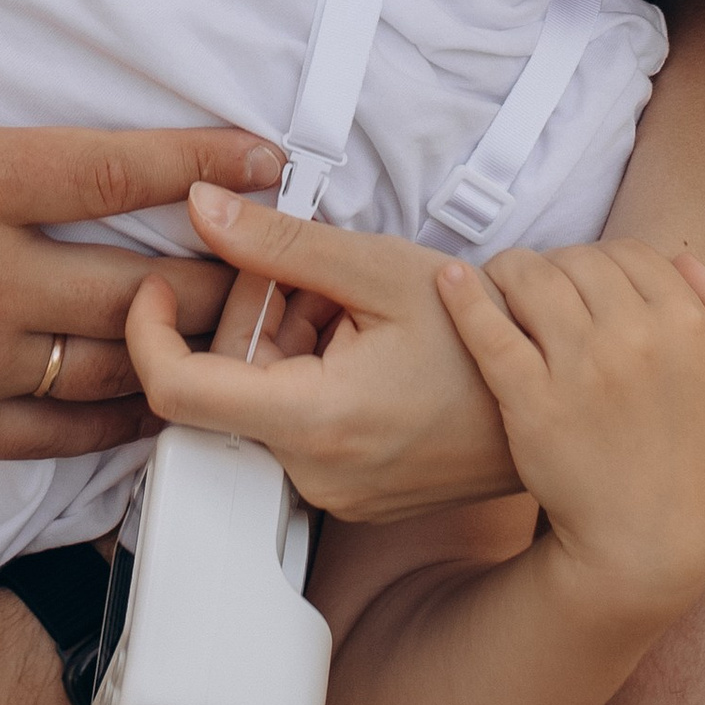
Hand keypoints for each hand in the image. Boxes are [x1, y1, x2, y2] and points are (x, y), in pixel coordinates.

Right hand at [0, 0, 277, 453]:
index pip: (115, 171)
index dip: (207, 161)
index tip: (271, 155)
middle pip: (143, 285)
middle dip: (222, 274)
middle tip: (273, 260)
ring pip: (114, 370)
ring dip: (182, 353)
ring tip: (235, 337)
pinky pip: (55, 439)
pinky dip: (116, 426)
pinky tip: (152, 410)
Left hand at [125, 182, 522, 519]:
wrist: (555, 399)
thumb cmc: (484, 335)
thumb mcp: (380, 268)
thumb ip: (279, 242)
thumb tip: (201, 208)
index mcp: (316, 423)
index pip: (178, 391)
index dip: (149, 331)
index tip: (157, 286)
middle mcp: (316, 475)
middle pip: (226, 387)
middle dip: (251, 318)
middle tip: (311, 278)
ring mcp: (335, 494)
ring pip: (260, 405)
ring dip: (283, 345)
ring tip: (351, 311)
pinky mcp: (351, 496)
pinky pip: (294, 429)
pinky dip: (307, 378)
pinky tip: (359, 345)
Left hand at [436, 241, 704, 620]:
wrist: (648, 539)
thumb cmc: (692, 456)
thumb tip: (686, 260)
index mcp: (686, 325)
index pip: (630, 253)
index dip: (603, 261)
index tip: (584, 283)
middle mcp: (636, 338)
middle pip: (578, 259)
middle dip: (556, 266)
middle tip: (539, 287)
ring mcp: (581, 368)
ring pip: (532, 278)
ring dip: (510, 270)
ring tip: (501, 284)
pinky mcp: (532, 400)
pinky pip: (489, 329)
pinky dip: (464, 297)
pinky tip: (450, 280)